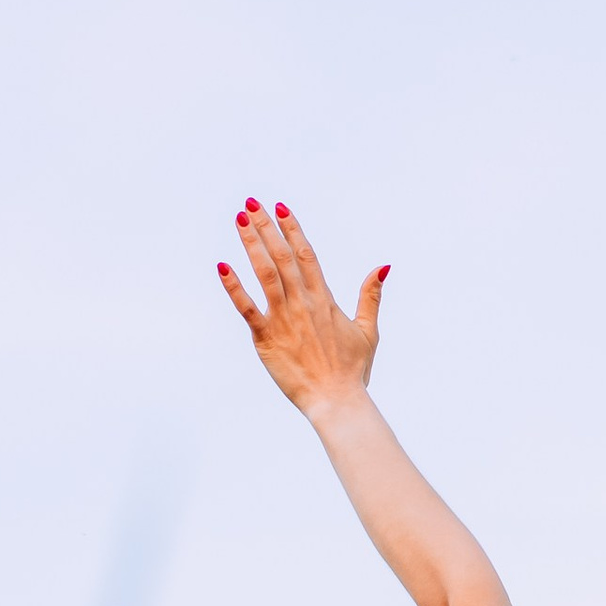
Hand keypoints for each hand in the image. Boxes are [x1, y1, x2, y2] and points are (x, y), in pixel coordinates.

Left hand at [218, 203, 385, 420]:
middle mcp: (303, 304)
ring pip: (265, 274)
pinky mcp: (267, 338)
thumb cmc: (353, 371)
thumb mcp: (368, 331)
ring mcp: (284, 320)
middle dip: (266, 228)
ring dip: (251, 245)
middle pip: (282, 257)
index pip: (307, 255)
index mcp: (325, 300)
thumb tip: (382, 267)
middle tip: (251, 203)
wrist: (336, 401)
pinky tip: (223, 266)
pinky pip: (247, 308)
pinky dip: (234, 287)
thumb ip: (370, 296)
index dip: (292, 229)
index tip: (279, 207)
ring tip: (239, 220)